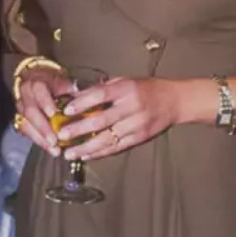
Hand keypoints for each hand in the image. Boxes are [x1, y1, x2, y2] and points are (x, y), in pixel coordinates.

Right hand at [15, 68, 71, 157]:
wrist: (37, 81)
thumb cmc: (52, 82)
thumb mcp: (61, 80)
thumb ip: (68, 87)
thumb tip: (77, 92)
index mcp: (37, 82)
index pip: (39, 90)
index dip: (45, 102)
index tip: (53, 113)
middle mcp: (26, 94)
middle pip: (31, 111)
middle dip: (43, 127)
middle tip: (54, 140)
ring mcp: (21, 107)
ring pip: (26, 124)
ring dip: (41, 138)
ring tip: (54, 149)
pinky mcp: (20, 118)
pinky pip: (26, 132)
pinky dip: (39, 141)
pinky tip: (50, 149)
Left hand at [56, 77, 178, 160]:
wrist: (173, 101)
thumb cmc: (146, 88)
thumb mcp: (124, 80)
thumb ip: (103, 88)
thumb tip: (78, 94)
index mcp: (125, 89)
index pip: (100, 96)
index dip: (82, 103)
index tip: (67, 110)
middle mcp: (130, 107)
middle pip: (101, 120)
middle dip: (79, 129)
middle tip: (62, 135)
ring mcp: (135, 125)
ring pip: (107, 139)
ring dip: (86, 147)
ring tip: (69, 153)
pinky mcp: (139, 139)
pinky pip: (116, 148)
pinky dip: (100, 153)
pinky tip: (87, 156)